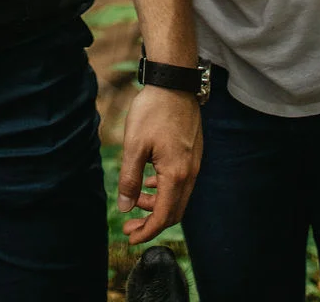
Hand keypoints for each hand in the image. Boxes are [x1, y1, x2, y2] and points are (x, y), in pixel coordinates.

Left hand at [118, 85, 201, 242]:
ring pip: (178, 196)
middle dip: (151, 223)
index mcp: (176, 174)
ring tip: (136, 201)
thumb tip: (125, 207)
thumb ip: (129, 179)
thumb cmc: (153, 111)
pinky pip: (181, 181)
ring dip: (158, 205)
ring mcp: (194, 162)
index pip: (164, 216)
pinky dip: (165, 188)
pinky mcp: (192, 152)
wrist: (174, 82)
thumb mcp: (134, 145)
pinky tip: (149, 180)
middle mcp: (190, 172)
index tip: (130, 237)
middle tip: (129, 225)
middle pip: (174, 211)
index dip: (147, 231)